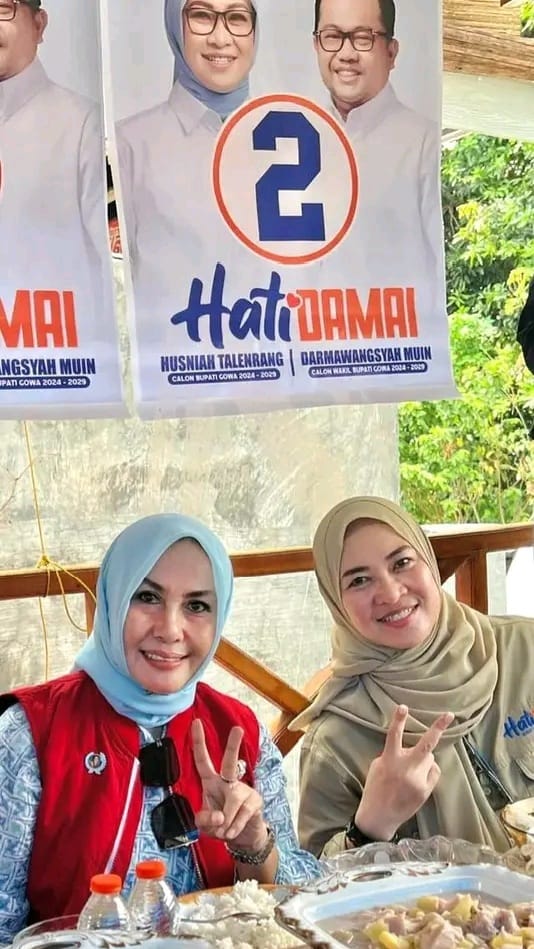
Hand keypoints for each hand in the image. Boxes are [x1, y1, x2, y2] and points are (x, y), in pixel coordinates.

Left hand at [191, 719, 267, 851]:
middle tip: (238, 729)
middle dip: (233, 745)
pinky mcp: (255, 802)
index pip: (203, 761)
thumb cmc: (221, 825)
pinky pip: (240, 816)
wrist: (243, 837)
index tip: (196, 722)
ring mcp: (243, 790)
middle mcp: (228, 782)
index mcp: (211, 782)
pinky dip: (233, 829)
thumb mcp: (205, 825)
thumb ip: (205, 821)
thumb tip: (220, 816)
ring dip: (224, 822)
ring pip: (232, 799)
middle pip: (230, 762)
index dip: (199, 743)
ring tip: (223, 831)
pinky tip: (232, 832)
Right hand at [355, 705, 453, 840]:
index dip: (398, 720)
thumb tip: (408, 748)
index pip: (394, 736)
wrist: (379, 817)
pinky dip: (428, 770)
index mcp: (389, 760)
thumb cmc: (375, 788)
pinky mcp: (426, 791)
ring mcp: (418, 781)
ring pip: (429, 758)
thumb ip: (392, 755)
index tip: (403, 706)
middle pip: (426, 745)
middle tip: (449, 715)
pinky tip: (418, 778)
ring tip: (411, 769)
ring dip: (423, 758)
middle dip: (438, 728)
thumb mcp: (378, 766)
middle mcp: (406, 769)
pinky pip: (433, 771)